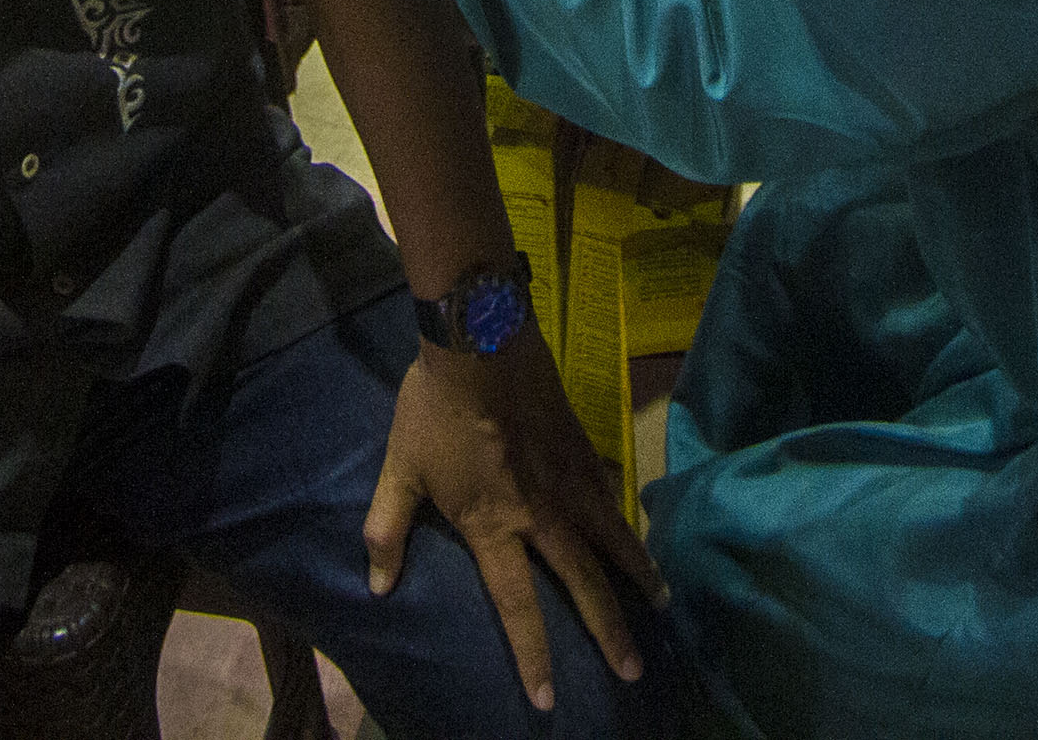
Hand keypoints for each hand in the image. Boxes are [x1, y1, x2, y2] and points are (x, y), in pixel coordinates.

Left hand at [370, 337, 660, 710]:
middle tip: (634, 668)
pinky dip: (629, 519)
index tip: (548, 698)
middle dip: (609, 631)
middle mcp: (541, 514)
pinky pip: (612, 494)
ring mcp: (569, 480)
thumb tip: (377, 586)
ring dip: (638, 575)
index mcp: (493, 526)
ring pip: (613, 539)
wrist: (480, 339)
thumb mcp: (399, 469)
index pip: (517, 606)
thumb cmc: (434, 408)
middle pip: (583, 584)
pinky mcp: (583, 448)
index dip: (532, 654)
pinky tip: (640, 532)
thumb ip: (387, 529)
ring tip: (661, 604)